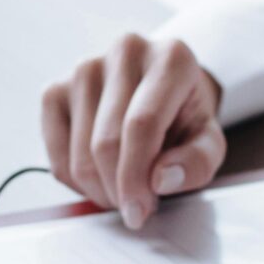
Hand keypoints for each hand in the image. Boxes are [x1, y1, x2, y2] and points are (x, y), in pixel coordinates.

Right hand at [41, 34, 227, 228]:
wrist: (162, 90)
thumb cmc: (184, 116)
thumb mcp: (208, 140)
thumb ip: (198, 162)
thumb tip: (162, 179)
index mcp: (170, 58)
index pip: (141, 124)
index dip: (136, 177)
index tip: (139, 212)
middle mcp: (125, 52)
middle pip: (106, 143)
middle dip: (118, 190)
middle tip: (135, 209)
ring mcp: (85, 68)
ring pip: (79, 154)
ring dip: (99, 190)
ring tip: (122, 192)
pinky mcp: (55, 89)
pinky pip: (56, 155)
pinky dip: (76, 182)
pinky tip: (99, 179)